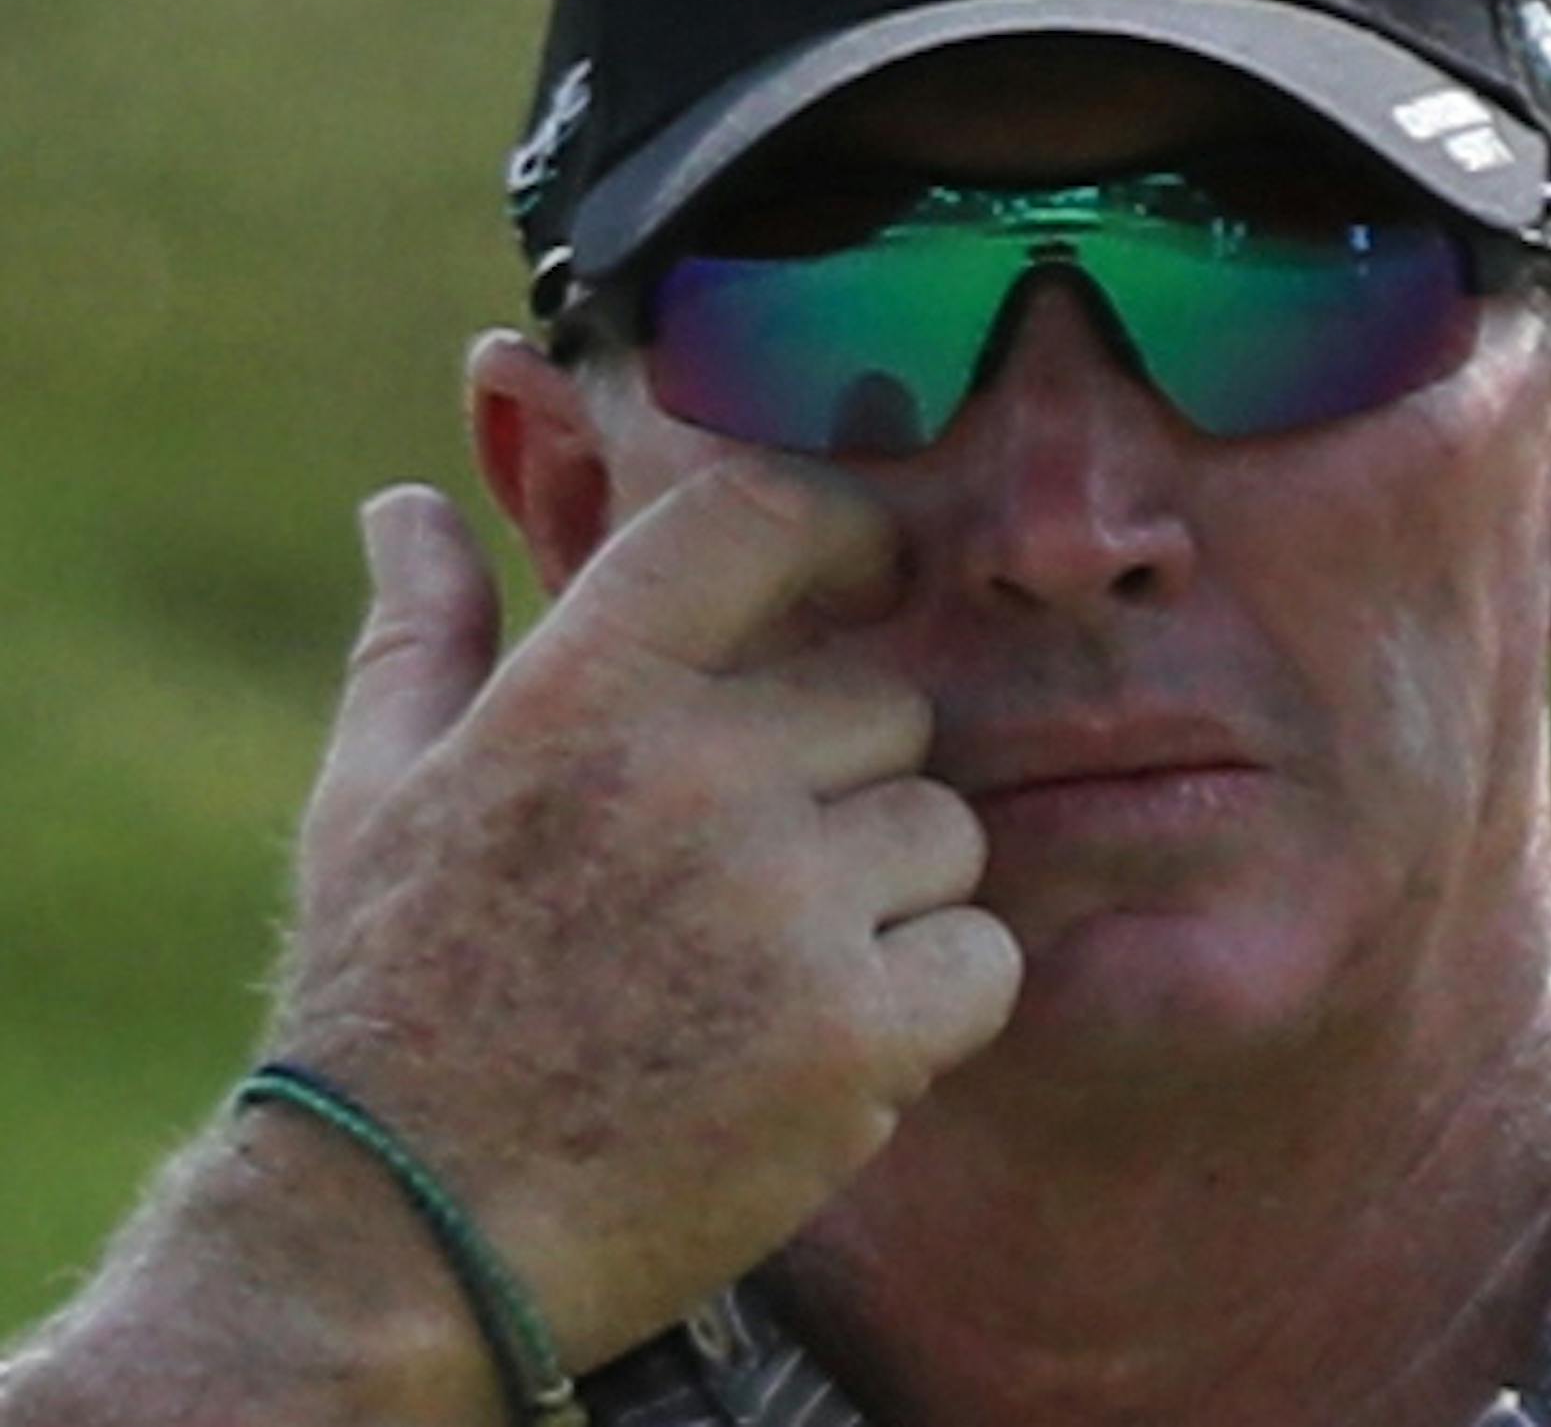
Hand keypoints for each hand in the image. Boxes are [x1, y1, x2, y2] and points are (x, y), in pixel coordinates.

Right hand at [268, 460, 1020, 1371]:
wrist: (400, 1239)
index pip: (764, 521)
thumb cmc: (392, 1001)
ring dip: (891, 898)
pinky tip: (833, 1046)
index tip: (871, 576)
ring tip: (773, 976)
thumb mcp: (370, 796)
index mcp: (580, 693)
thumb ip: (417, 638)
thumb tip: (407, 509)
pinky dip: (936, 1001)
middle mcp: (695, 774)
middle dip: (848, 784)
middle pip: (890, 707)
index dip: (847, 534)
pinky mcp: (853, 1031)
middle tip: (752, 884)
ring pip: (945, 831)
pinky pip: (983, 956)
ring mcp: (784, 903)